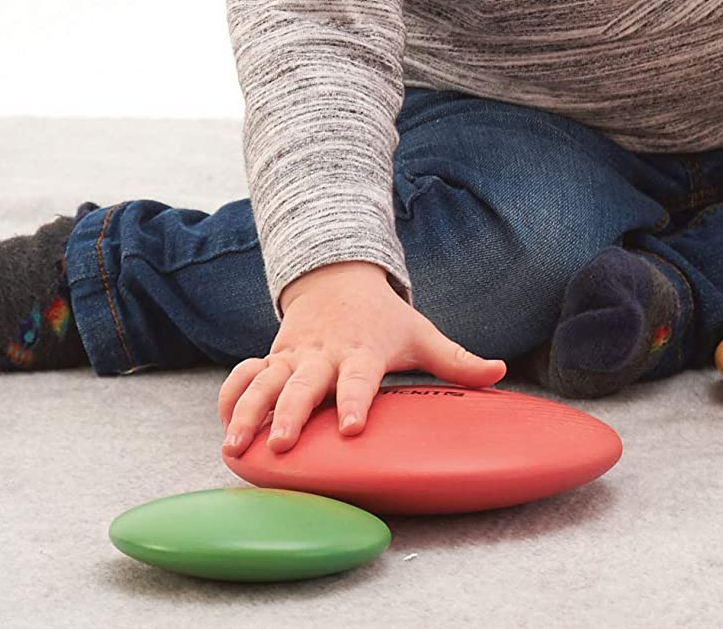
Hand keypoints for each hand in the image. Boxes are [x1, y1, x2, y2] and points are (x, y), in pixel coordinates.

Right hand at [217, 259, 506, 454]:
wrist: (338, 276)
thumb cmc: (385, 317)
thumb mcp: (420, 332)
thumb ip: (457, 358)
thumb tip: (500, 372)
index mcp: (362, 351)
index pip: (360, 379)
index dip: (356, 402)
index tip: (353, 428)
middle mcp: (324, 354)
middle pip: (304, 384)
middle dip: (292, 413)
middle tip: (283, 443)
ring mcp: (293, 355)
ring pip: (265, 381)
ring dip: (248, 411)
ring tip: (235, 446)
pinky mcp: (272, 356)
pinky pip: (245, 374)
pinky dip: (231, 394)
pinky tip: (222, 422)